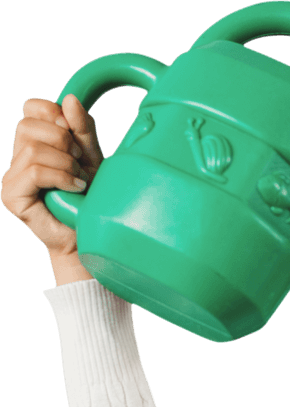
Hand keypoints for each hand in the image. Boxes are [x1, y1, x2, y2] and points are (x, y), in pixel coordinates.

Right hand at [1, 94, 103, 257]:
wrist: (86, 236)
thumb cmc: (88, 199)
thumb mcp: (90, 157)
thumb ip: (82, 129)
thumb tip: (70, 99)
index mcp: (32, 142)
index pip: (31, 107)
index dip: (54, 114)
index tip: (74, 136)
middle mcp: (17, 157)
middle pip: (28, 125)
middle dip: (62, 141)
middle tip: (79, 163)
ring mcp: (11, 176)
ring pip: (32, 149)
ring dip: (64, 163)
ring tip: (79, 180)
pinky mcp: (11, 195)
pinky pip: (34, 172)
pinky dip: (60, 177)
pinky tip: (74, 188)